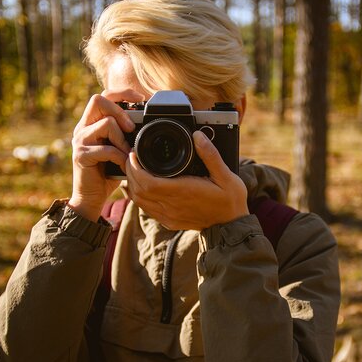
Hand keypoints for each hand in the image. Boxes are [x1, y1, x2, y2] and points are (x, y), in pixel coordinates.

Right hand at [68, 90, 141, 220]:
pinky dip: (119, 157)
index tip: (140, 98)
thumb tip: (145, 123)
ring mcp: (80, 141)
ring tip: (127, 153)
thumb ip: (124, 134)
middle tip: (131, 128)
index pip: (103, 95)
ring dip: (122, 139)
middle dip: (120, 111)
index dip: (122, 93)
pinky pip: (107, 149)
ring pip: (106, 123)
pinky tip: (122, 166)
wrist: (91, 197)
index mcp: (91, 123)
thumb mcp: (118, 149)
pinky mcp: (81, 155)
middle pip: (99, 100)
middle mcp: (83, 128)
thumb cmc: (107, 173)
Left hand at [122, 131, 248, 229]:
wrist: (231, 226)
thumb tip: (198, 136)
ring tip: (134, 169)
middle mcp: (173, 206)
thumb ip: (211, 155)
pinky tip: (141, 187)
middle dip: (130, 172)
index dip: (135, 168)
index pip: (148, 182)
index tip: (133, 154)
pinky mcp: (170, 221)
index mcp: (183, 192)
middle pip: (139, 191)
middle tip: (131, 158)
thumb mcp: (226, 175)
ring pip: (140, 201)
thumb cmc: (230, 200)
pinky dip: (139, 197)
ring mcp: (169, 215)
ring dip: (133, 185)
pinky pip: (147, 209)